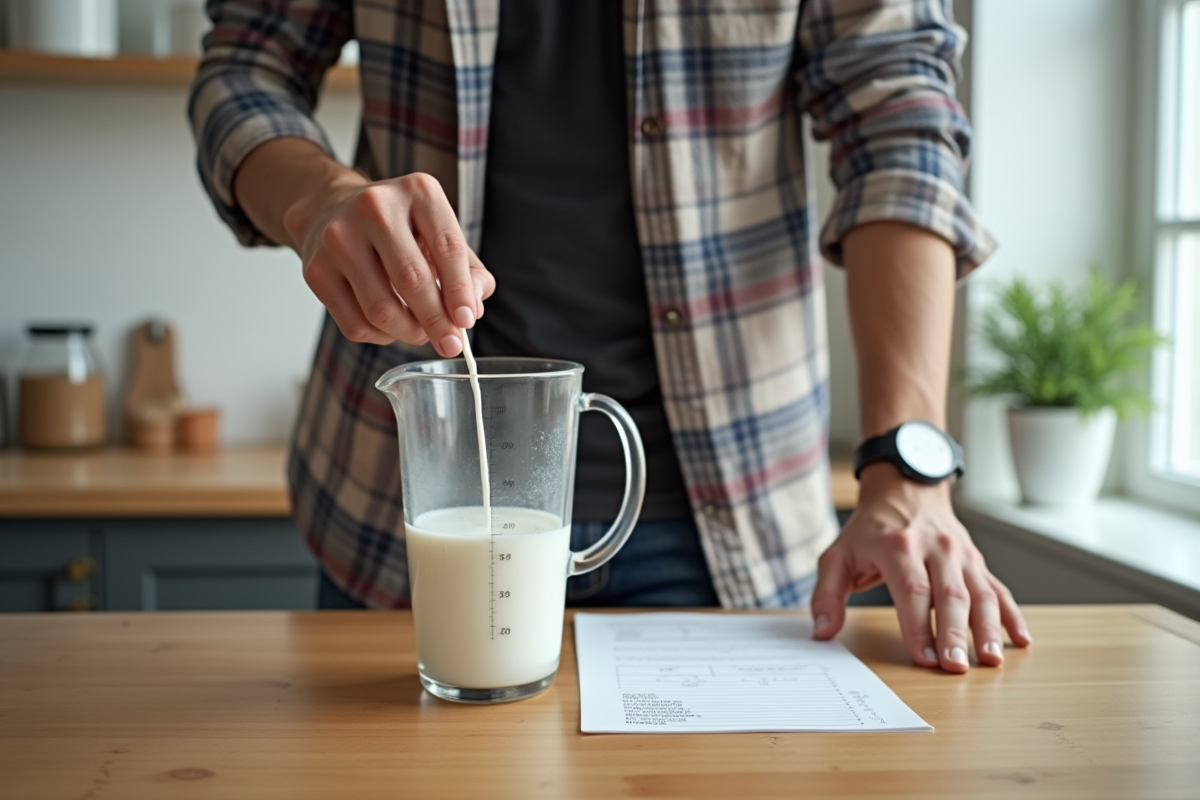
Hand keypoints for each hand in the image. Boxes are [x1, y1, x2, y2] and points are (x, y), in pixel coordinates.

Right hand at [283, 170, 494, 356]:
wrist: (332, 210)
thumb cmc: (400, 229)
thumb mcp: (441, 235)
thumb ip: (469, 272)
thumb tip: (470, 312)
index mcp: (417, 192)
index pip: (447, 247)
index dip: (460, 291)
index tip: (466, 321)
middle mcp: (374, 207)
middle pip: (412, 280)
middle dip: (436, 321)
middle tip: (450, 343)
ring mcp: (339, 237)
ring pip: (382, 310)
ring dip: (408, 333)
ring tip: (420, 332)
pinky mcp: (316, 269)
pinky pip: (355, 324)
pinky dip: (381, 336)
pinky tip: (390, 326)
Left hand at [811, 464, 1031, 672]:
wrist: (906, 488)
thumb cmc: (869, 529)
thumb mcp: (837, 555)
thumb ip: (826, 595)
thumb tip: (823, 632)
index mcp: (898, 546)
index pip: (912, 590)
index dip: (918, 626)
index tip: (924, 657)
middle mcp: (935, 548)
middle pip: (949, 594)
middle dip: (953, 633)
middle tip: (955, 667)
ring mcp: (961, 555)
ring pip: (980, 593)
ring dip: (987, 629)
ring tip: (990, 660)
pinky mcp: (976, 562)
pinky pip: (998, 589)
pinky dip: (1011, 615)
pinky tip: (1020, 640)